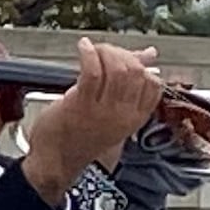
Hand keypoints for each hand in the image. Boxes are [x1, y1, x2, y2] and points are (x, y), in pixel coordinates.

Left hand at [20, 41, 163, 200]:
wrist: (54, 161)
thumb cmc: (80, 134)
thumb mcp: (112, 110)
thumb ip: (129, 82)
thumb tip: (149, 54)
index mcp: (135, 117)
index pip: (154, 83)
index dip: (140, 64)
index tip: (123, 59)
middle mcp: (124, 114)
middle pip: (136, 71)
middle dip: (121, 53)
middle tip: (105, 51)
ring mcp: (104, 111)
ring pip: (117, 69)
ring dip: (105, 52)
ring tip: (94, 50)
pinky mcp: (81, 105)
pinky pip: (93, 72)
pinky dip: (89, 54)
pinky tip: (84, 47)